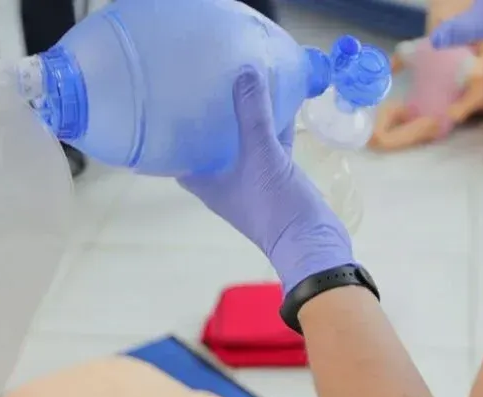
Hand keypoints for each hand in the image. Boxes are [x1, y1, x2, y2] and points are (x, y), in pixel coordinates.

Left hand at [178, 67, 353, 292]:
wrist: (313, 241)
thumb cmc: (275, 206)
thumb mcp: (261, 154)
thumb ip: (252, 113)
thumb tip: (244, 70)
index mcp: (206, 182)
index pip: (176, 154)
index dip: (170, 129)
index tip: (169, 99)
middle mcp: (223, 180)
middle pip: (208, 143)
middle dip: (207, 114)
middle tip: (203, 79)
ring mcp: (250, 178)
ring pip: (241, 141)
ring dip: (241, 116)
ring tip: (237, 80)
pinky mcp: (276, 176)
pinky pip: (269, 143)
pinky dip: (271, 123)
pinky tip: (277, 97)